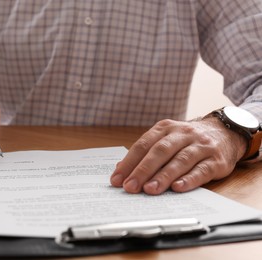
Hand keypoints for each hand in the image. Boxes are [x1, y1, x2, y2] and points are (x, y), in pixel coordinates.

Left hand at [110, 118, 246, 194]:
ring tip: (149, 190)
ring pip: (180, 160)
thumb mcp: (166, 139)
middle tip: (130, 187)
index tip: (117, 179)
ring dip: (163, 176)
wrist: (224, 133)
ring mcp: (201, 146)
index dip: (129, 162)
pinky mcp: (216, 160)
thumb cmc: (187, 141)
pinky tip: (177, 188)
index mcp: (165, 128)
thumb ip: (145, 152)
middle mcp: (183, 134)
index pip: (143, 145)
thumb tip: (120, 168)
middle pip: (160, 151)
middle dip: (143, 170)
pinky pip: (202, 170)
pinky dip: (189, 179)